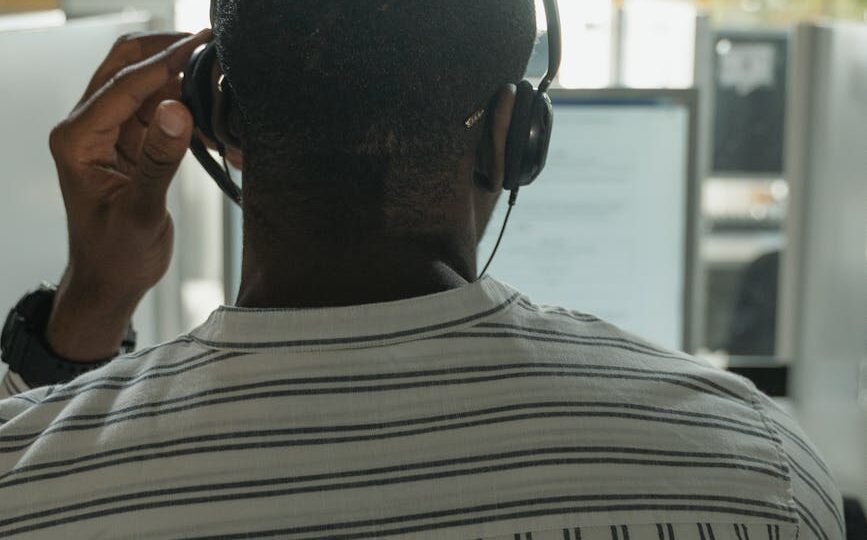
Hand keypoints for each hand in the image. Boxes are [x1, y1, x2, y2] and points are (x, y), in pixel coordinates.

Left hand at [45, 30, 210, 361]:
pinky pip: (158, 109)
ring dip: (179, 78)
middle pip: (125, 67)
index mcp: (78, 139)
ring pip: (144, 83)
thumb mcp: (140, 213)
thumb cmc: (116, 256)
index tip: (202, 45)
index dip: (165, 62)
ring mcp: (109, 132)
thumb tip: (176, 110)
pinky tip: (213, 115)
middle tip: (210, 45)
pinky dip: (185, 105)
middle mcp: (88, 127)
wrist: (110, 281)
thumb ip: (158, 161)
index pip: (124, 85)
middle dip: (168, 52)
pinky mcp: (130, 143)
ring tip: (219, 77)